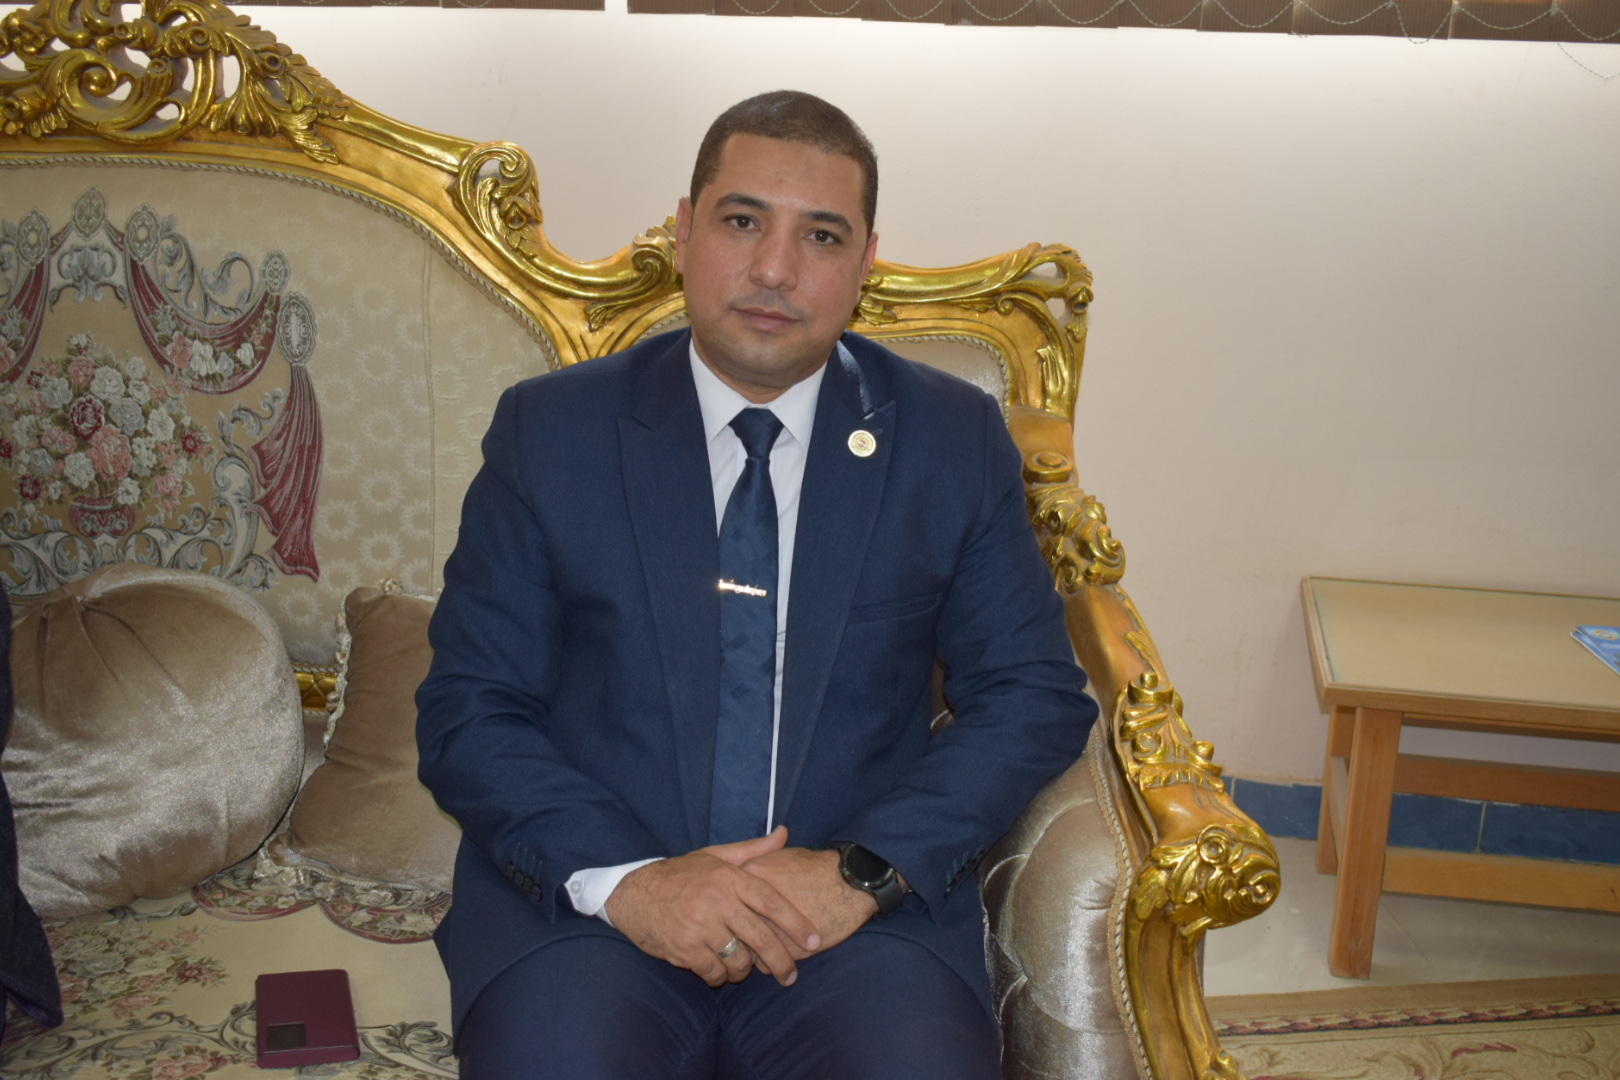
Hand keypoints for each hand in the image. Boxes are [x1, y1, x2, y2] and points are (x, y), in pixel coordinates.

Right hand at [605, 827, 821, 987]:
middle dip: (782, 961)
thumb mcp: (715, 856)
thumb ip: (752, 850)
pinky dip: (719, 977)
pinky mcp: (683, 948)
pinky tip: (718, 972)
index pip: (771, 902)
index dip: (796, 923)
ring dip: (745, 971)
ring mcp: (699, 926)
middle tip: (791, 976)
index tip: (814, 941)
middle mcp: (716, 901)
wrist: (633, 893)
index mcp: (728, 877)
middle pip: (761, 938)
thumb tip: (784, 833)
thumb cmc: (680, 875)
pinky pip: (713, 972)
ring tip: (744, 969)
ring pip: (739, 961)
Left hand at [740, 846, 878, 966]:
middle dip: (736, 941)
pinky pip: (767, 966)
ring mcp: (770, 928)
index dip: (730, 916)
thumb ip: (755, 869)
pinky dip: (772, 966)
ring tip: (765, 955)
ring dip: (753, 958)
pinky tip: (782, 958)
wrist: (850, 881)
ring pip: (747, 953)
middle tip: (744, 944)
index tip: (735, 921)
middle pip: (731, 932)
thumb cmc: (816, 867)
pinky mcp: (788, 949)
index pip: (724, 906)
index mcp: (747, 879)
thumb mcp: (780, 858)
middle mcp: (753, 905)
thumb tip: (738, 887)